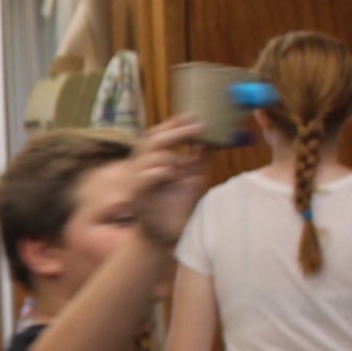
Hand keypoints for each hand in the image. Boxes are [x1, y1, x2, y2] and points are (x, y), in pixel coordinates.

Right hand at [132, 119, 208, 246]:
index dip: (172, 124)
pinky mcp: (138, 198)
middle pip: (152, 141)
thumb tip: (213, 138)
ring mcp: (138, 182)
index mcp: (153, 161)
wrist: (164, 234)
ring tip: (183, 161)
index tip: (193, 116)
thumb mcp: (192, 176)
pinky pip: (144, 178)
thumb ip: (199, 157)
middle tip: (197, 126)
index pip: (157, 135)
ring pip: (149, 157)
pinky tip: (173, 173)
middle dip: (174, 132)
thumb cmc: (176, 204)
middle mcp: (142, 168)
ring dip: (168, 155)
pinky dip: (159, 172)